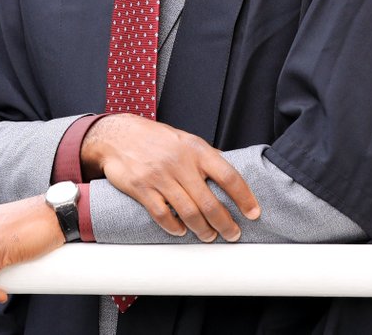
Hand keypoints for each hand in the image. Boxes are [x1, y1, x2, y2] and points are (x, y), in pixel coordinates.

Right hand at [80, 114, 259, 240]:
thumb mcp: (185, 140)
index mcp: (196, 149)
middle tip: (232, 234)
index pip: (229, 176)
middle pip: (210, 202)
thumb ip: (205, 157)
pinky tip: (180, 230)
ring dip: (203, 229)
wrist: (117, 135)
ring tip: (209, 236)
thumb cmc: (154, 138)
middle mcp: (180, 162)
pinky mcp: (141, 188)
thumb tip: (229, 178)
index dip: (244, 197)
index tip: (253, 213)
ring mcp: (159, 176)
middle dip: (225, 223)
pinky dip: (174, 227)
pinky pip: (162, 214)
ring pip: (188, 212)